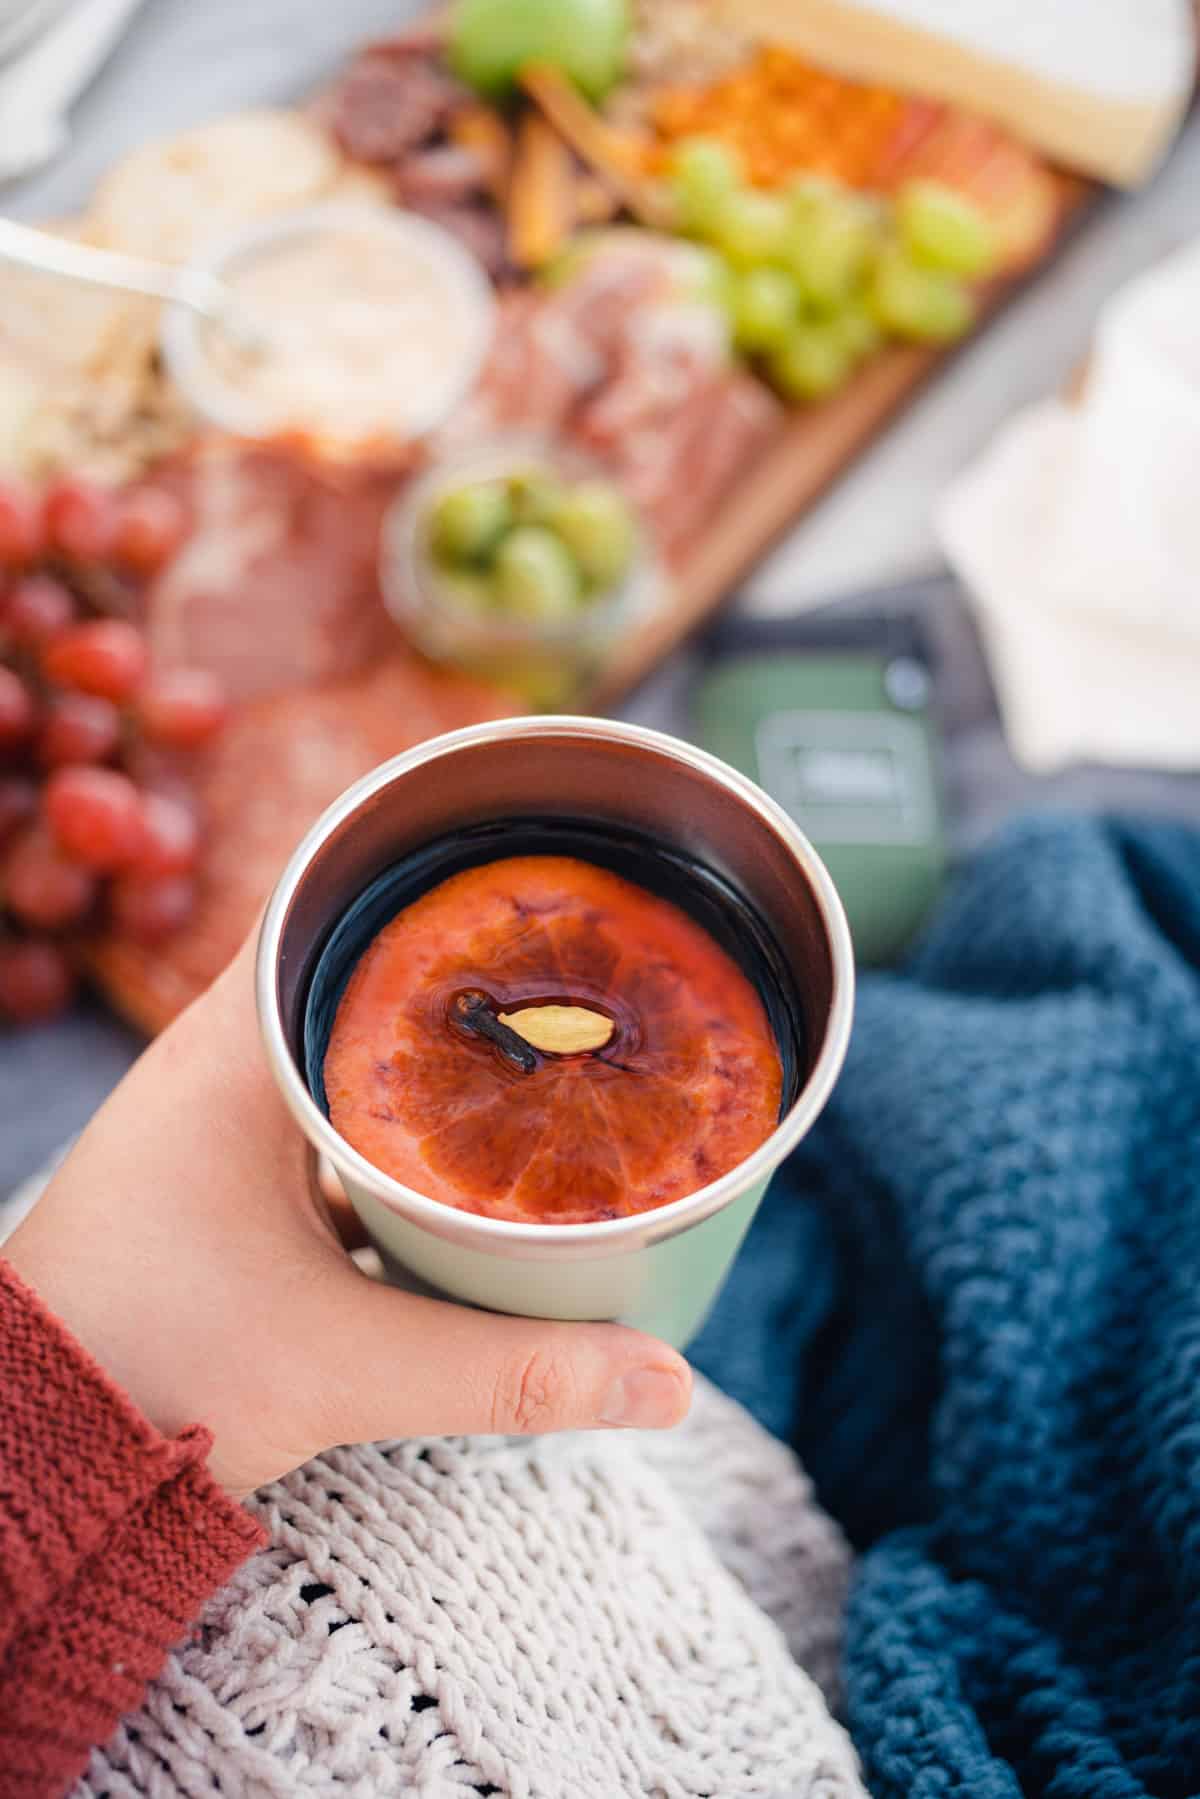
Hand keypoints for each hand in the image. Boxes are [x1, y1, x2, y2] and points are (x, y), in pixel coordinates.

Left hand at [4, 931, 690, 1495]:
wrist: (30, 1456)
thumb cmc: (150, 1374)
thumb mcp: (349, 1366)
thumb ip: (516, 1373)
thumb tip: (668, 1384)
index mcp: (231, 1052)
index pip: (336, 902)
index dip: (437, 880)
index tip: (532, 885)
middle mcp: (217, 1061)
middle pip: (361, 975)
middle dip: (466, 982)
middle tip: (573, 980)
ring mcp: (216, 1118)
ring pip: (346, 1052)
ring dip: (433, 1062)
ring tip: (545, 1063)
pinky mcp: (223, 1177)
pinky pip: (328, 1119)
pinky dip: (396, 1129)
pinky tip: (467, 1165)